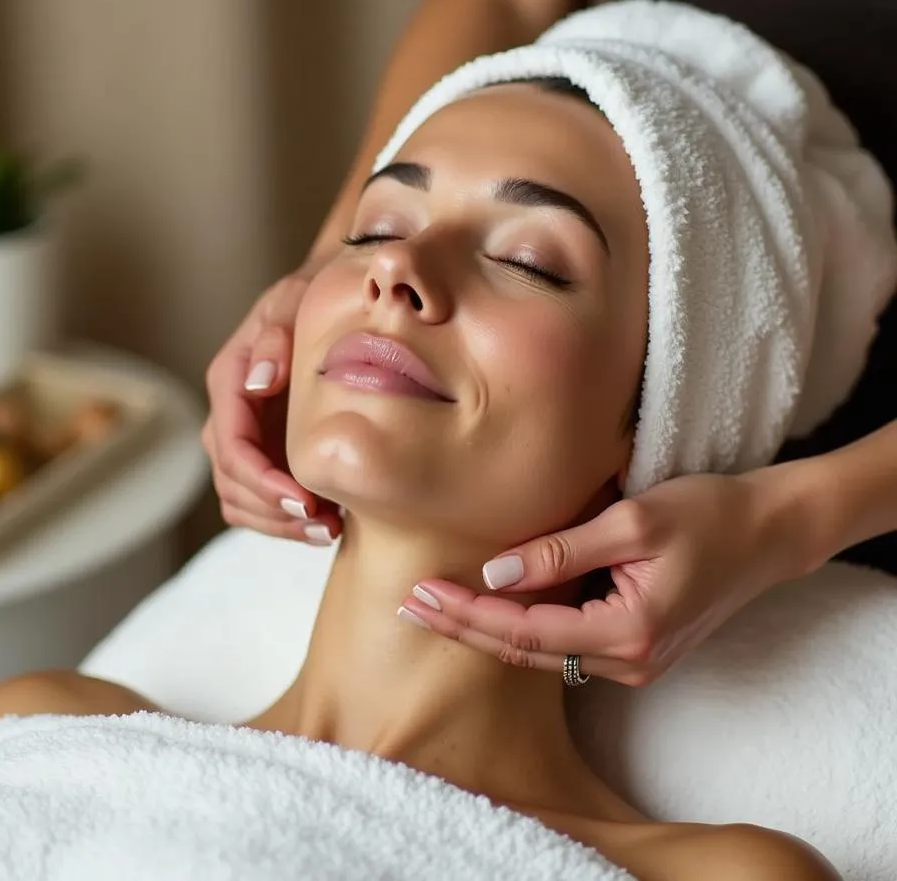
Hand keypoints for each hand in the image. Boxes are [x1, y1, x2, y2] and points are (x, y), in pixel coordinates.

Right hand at [203, 258, 342, 544]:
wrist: (329, 299)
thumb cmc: (312, 295)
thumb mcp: (295, 300)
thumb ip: (277, 336)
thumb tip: (261, 382)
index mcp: (230, 378)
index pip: (231, 445)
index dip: (263, 481)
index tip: (304, 502)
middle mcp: (230, 412)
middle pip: (231, 481)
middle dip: (273, 511)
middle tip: (325, 525)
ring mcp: (247, 436)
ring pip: (239, 498)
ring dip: (277, 524)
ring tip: (328, 530)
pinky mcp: (267, 451)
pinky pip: (259, 500)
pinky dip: (284, 520)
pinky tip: (327, 523)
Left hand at [402, 466, 815, 683]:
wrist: (767, 532)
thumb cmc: (707, 514)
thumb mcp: (633, 521)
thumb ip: (562, 551)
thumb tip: (496, 571)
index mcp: (627, 632)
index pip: (525, 631)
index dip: (468, 613)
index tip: (421, 593)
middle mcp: (628, 661)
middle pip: (524, 651)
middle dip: (463, 628)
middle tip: (408, 606)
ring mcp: (634, 662)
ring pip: (541, 652)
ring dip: (485, 630)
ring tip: (433, 607)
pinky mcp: (635, 648)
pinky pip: (563, 645)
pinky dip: (520, 628)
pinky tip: (486, 609)